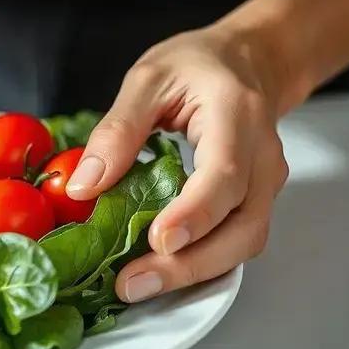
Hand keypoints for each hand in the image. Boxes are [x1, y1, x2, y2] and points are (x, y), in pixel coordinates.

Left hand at [65, 21, 292, 302]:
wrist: (249, 63)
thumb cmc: (198, 66)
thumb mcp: (148, 78)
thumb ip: (117, 130)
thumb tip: (82, 186)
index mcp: (236, 114)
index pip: (224, 174)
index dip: (195, 213)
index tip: (159, 240)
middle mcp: (262, 156)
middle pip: (242, 225)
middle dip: (190, 263)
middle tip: (134, 283)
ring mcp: (266, 184)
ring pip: (245, 243)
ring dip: (193, 273)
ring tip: (137, 286)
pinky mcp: (255, 203)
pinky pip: (236, 242)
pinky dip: (199, 263)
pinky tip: (158, 272)